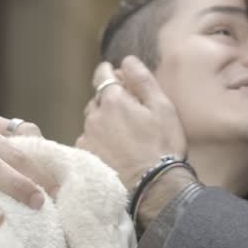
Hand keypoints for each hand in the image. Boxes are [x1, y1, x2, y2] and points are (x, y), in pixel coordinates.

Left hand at [77, 56, 188, 188]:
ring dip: (104, 122)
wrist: (153, 187)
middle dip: (109, 100)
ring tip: (123, 136)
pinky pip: (89, 141)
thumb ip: (142, 80)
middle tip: (129, 112)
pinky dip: (98, 142)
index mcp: (114, 100)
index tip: (116, 74)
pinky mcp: (85, 157)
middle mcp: (95, 116)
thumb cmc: (162, 145)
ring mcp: (87, 138)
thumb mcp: (162, 107)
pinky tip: (114, 151)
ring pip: (92, 121)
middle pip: (97, 99)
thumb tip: (127, 60)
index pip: (102, 75)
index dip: (109, 72)